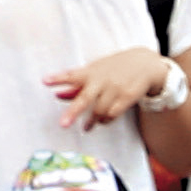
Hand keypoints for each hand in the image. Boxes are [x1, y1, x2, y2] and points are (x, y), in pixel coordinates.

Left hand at [49, 45, 174, 124]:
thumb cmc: (114, 68)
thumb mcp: (95, 71)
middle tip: (63, 125)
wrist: (145, 64)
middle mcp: (102, 80)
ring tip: (87, 126)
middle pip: (85, 98)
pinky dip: (106, 120)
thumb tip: (57, 95)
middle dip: (73, 111)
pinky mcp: (128, 97)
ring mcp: (115, 89)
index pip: (71, 74)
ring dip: (92, 121)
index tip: (44, 81)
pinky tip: (103, 121)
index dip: (58, 78)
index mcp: (91, 71)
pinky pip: (113, 114)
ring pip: (99, 111)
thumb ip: (76, 84)